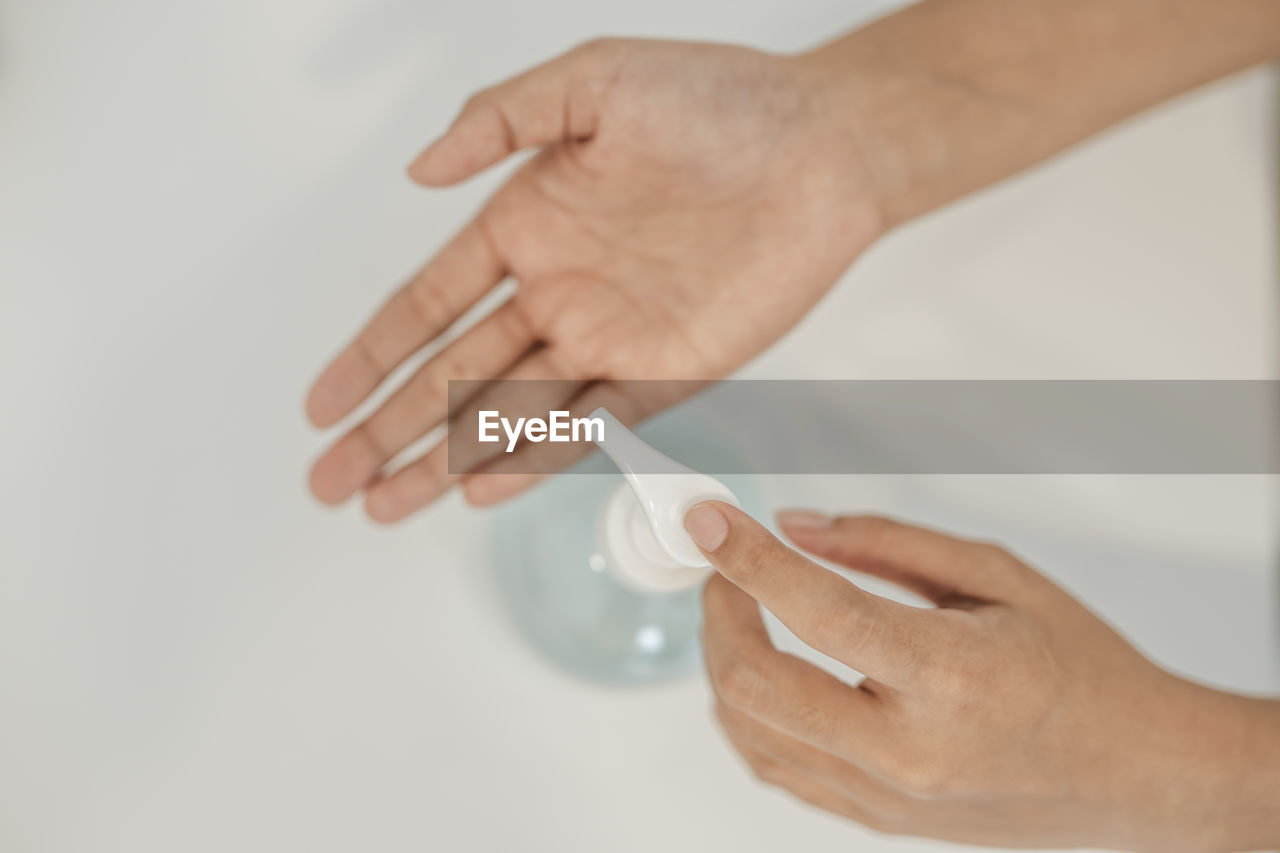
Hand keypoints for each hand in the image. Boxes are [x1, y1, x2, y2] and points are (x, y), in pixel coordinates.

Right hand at [305, 38, 882, 521]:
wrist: (823, 147)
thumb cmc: (719, 101)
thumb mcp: (592, 81)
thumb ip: (499, 120)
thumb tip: (417, 169)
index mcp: (529, 224)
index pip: (428, 306)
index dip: (370, 357)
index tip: (322, 405)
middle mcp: (561, 290)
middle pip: (453, 378)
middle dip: (388, 432)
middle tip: (330, 483)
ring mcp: (612, 337)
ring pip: (509, 414)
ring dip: (444, 462)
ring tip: (383, 506)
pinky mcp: (671, 371)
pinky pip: (592, 425)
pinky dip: (536, 459)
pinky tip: (480, 490)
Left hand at [686, 504, 1279, 850]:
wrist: (1138, 775)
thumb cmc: (1082, 669)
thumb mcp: (999, 576)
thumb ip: (889, 544)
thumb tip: (796, 526)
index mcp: (951, 676)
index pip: (817, 610)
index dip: (746, 556)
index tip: (706, 519)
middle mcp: (910, 749)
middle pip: (755, 685)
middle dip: (716, 614)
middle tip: (723, 569)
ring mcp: (887, 797)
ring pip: (750, 733)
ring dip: (721, 662)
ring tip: (741, 612)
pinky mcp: (877, 821)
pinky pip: (777, 769)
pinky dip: (747, 714)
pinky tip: (762, 673)